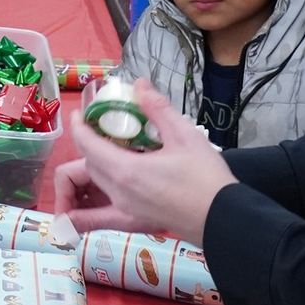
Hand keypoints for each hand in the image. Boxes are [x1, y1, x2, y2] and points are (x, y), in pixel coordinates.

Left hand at [58, 80, 234, 244]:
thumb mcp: (185, 135)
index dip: (79, 126)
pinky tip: (120, 172)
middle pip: (88, 163)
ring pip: (97, 182)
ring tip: (111, 144)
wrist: (225, 220)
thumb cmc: (206, 178)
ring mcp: (125, 209)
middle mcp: (118, 193)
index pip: (87, 145)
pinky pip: (107, 201)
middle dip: (88, 143)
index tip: (79, 113)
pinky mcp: (135, 219)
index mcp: (125, 171)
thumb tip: (139, 85)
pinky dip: (104, 185)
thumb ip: (157, 108)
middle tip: (100, 125)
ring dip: (95, 163)